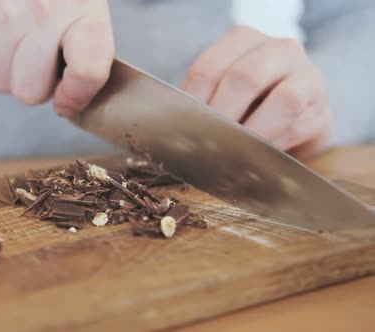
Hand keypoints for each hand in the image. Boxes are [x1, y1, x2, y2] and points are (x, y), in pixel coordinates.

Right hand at [0, 0, 114, 116]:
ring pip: (1, 81)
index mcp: (81, 8)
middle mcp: (42, 12)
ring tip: (21, 41)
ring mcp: (2, 13)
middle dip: (37, 85)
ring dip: (11, 70)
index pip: (87, 71)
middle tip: (42, 61)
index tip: (69, 101)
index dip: (77, 97)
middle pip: (31, 92)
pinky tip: (2, 30)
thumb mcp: (85, 5)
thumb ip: (87, 50)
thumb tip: (69, 100)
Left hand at [180, 26, 330, 159]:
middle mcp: (280, 50)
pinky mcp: (321, 110)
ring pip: (284, 101)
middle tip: (209, 140)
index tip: (185, 126)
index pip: (210, 67)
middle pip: (246, 77)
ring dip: (253, 132)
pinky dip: (274, 145)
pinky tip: (257, 155)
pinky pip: (299, 127)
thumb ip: (199, 102)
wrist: (287, 114)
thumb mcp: (218, 92)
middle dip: (223, 115)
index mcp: (244, 41)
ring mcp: (308, 77)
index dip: (194, 101)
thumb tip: (174, 127)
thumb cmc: (241, 102)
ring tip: (234, 150)